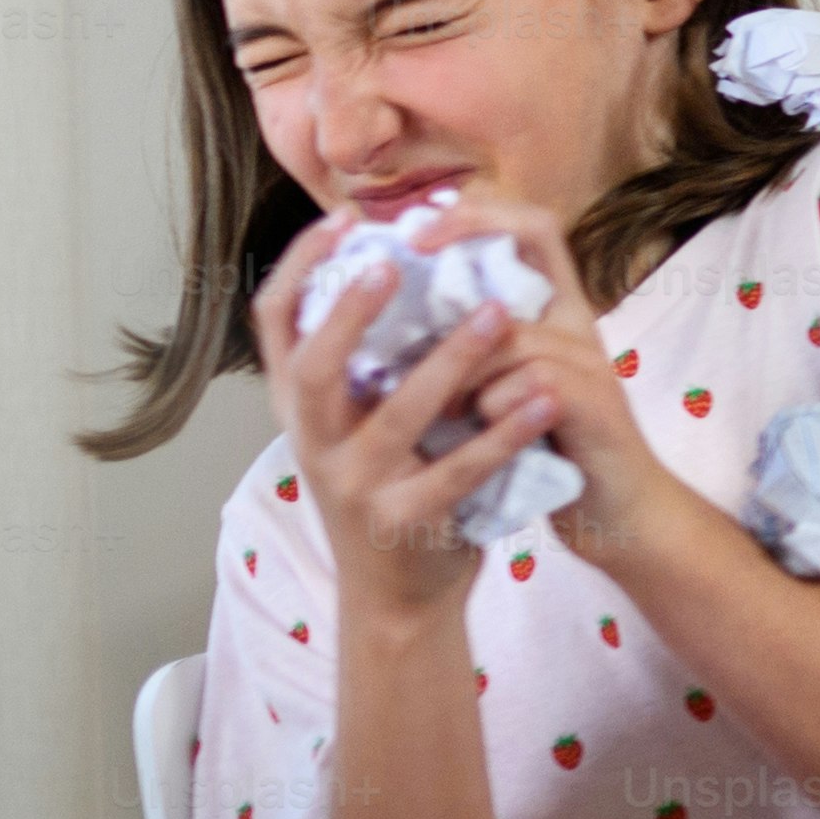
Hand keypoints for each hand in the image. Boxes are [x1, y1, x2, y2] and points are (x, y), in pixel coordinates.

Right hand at [261, 216, 548, 629]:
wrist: (398, 597)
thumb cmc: (389, 486)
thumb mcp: (359, 423)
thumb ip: (368, 360)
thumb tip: (393, 261)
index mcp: (300, 409)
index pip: (275, 325)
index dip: (299, 268)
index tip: (342, 221)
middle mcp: (313, 444)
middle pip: (312, 368)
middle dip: (347, 313)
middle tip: (390, 262)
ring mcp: (354, 486)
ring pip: (396, 415)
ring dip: (449, 361)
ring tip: (498, 313)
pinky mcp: (403, 522)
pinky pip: (457, 472)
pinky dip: (503, 434)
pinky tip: (543, 399)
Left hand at [408, 199, 722, 580]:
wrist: (621, 515)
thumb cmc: (550, 452)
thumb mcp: (506, 389)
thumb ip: (474, 353)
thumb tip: (387, 326)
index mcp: (553, 314)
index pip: (531, 227)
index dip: (477, 213)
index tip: (416, 229)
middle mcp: (576, 323)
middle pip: (528, 245)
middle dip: (460, 243)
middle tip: (406, 263)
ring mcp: (590, 359)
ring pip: (509, 330)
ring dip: (459, 367)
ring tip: (435, 409)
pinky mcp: (595, 403)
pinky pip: (529, 383)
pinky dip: (490, 412)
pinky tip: (476, 439)